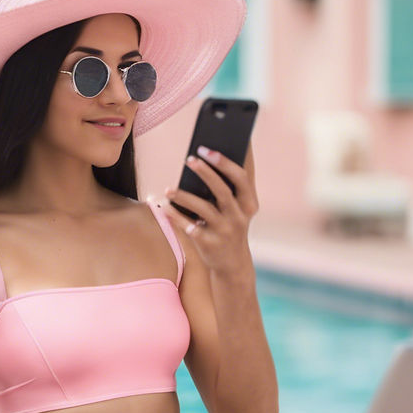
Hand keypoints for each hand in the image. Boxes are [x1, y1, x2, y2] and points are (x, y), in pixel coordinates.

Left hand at [162, 142, 259, 275]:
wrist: (232, 264)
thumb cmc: (230, 226)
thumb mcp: (236, 209)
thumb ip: (227, 189)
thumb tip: (205, 160)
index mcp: (248, 204)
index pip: (241, 178)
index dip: (225, 162)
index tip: (207, 148)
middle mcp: (239, 217)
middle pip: (222, 191)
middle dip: (206, 173)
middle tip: (188, 159)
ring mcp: (225, 231)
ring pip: (203, 209)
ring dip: (184, 197)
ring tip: (169, 189)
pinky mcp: (210, 245)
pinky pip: (190, 228)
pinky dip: (176, 218)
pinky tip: (165, 208)